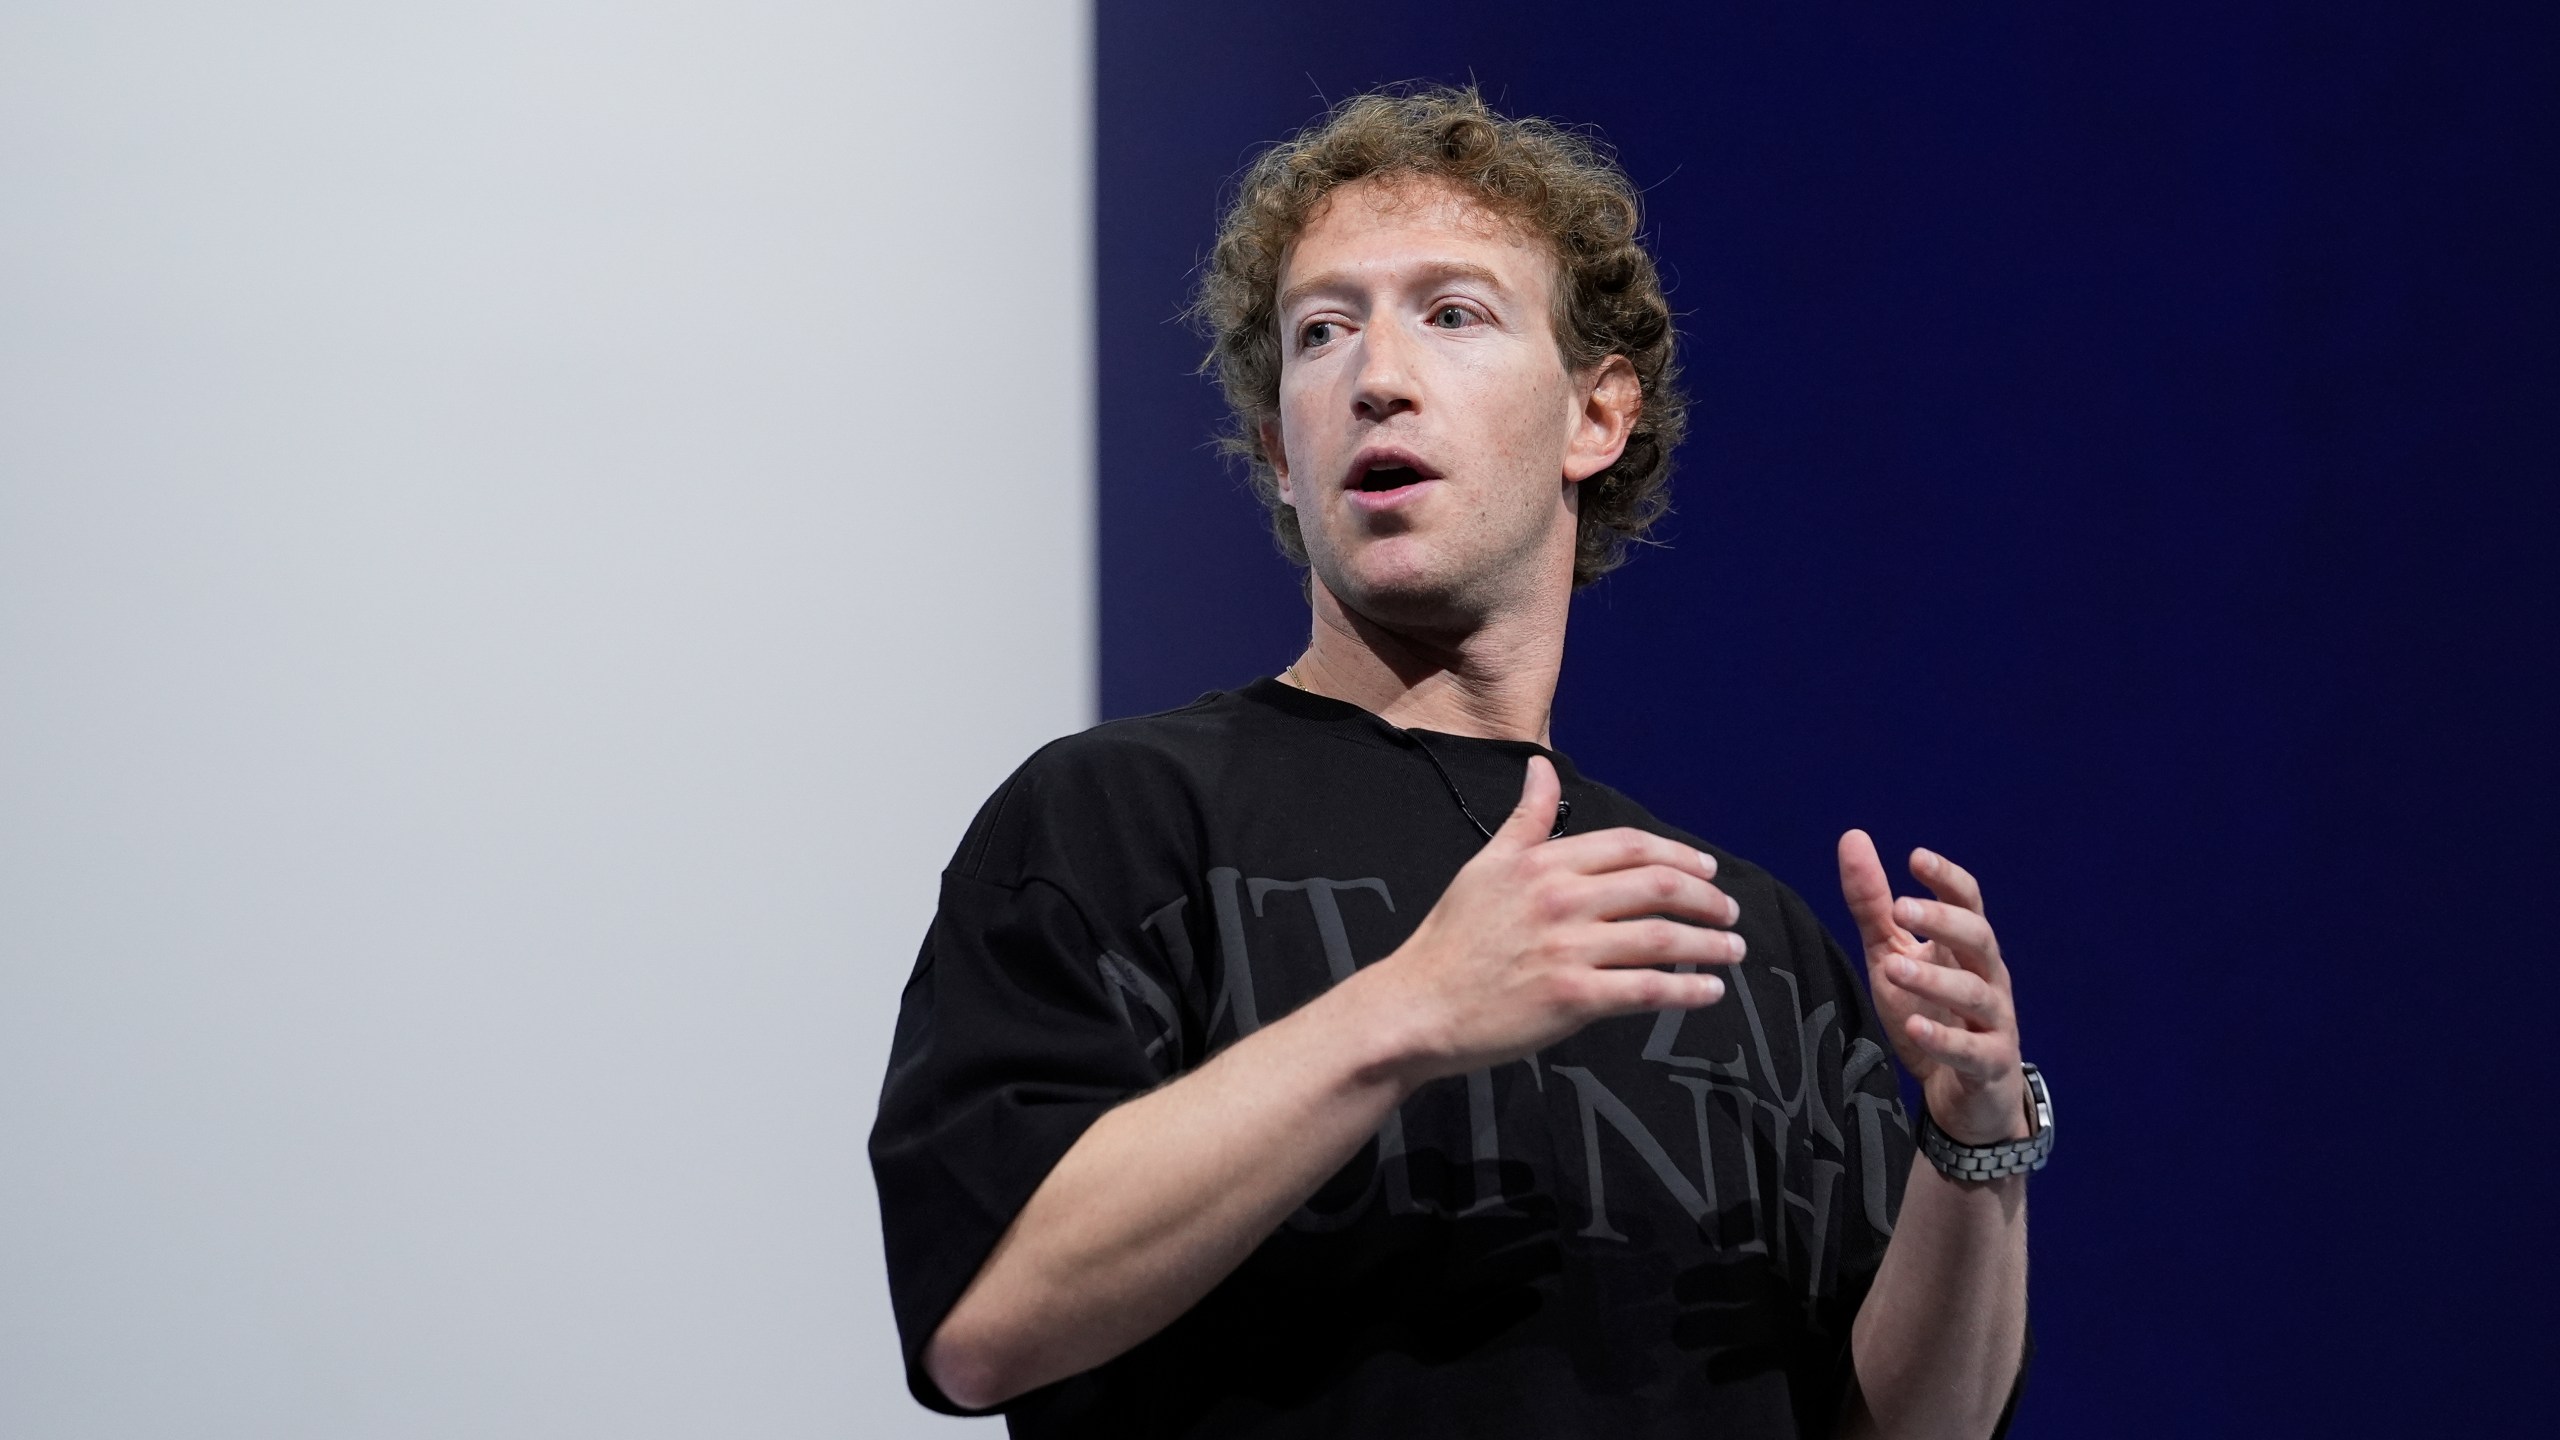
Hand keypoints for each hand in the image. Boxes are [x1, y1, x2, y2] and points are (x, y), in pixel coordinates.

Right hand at [1367, 756, 1743, 1083]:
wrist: (1418, 1004)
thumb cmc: (1451, 939)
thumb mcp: (1485, 866)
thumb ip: (1524, 820)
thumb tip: (1541, 766)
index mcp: (1542, 864)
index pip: (1629, 846)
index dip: (1678, 854)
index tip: (1707, 870)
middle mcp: (1560, 899)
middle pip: (1656, 886)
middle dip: (1705, 898)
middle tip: (1729, 912)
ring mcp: (1568, 949)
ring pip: (1660, 938)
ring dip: (1708, 945)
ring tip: (1732, 950)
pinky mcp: (1572, 998)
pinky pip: (1646, 989)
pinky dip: (1686, 990)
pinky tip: (1708, 992)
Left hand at [1836, 830, 2027, 1145]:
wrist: (1966, 1098)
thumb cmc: (1931, 1015)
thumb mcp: (1893, 955)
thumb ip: (1874, 905)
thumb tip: (1853, 837)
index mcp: (1966, 949)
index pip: (1969, 903)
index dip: (1947, 879)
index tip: (1916, 857)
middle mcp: (1988, 979)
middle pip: (1979, 939)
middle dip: (1943, 921)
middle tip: (1901, 906)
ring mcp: (1994, 1023)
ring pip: (1976, 993)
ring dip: (1935, 979)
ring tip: (1892, 967)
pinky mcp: (1990, 1066)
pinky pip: (1973, 1051)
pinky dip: (1945, 1040)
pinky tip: (1915, 1026)